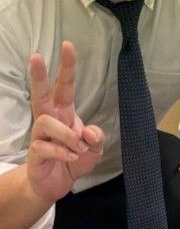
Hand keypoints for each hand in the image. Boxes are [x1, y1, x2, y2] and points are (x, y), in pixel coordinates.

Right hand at [26, 41, 103, 201]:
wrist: (58, 183)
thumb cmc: (76, 158)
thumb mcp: (95, 148)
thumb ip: (96, 137)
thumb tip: (89, 133)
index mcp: (66, 112)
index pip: (66, 85)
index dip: (67, 66)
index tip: (68, 45)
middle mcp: (51, 119)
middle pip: (41, 93)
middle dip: (39, 75)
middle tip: (35, 55)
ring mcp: (40, 135)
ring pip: (47, 122)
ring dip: (67, 135)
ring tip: (78, 148)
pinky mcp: (34, 152)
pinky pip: (46, 146)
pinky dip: (63, 152)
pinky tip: (71, 157)